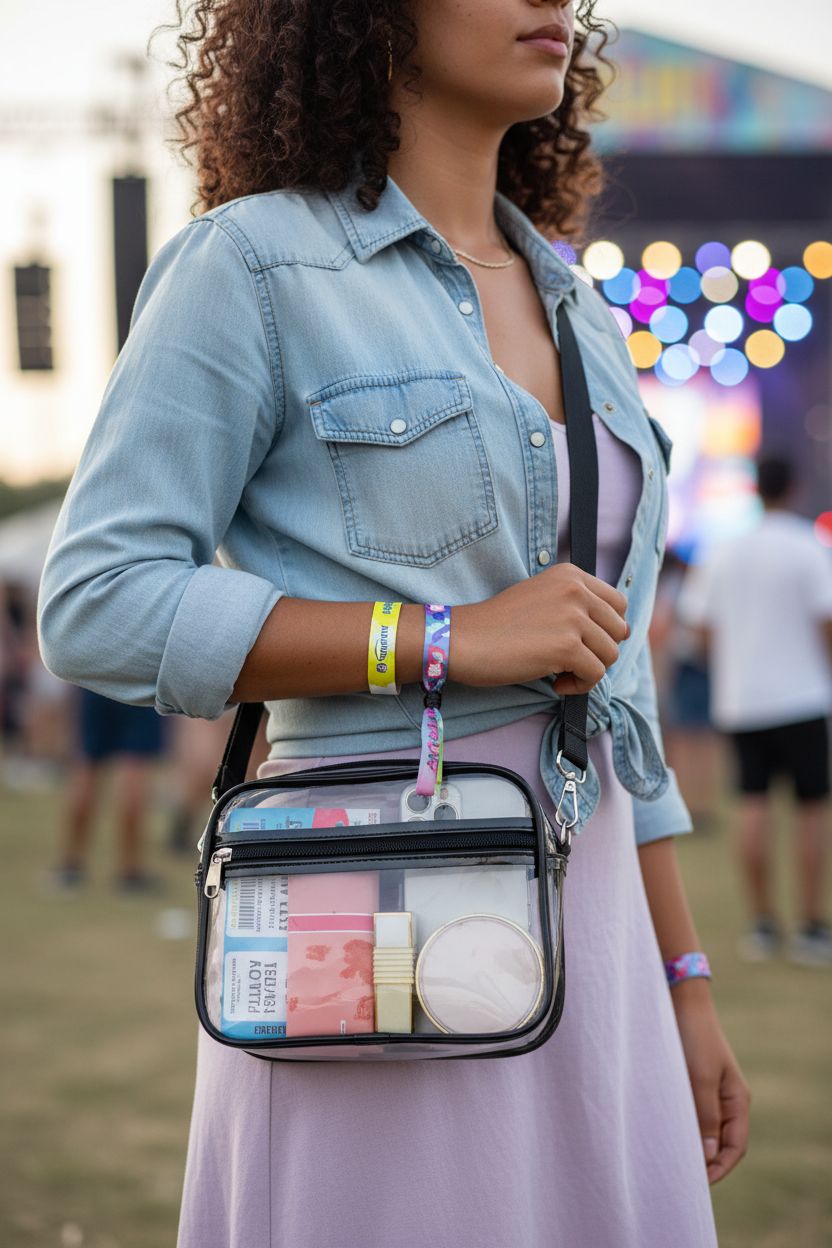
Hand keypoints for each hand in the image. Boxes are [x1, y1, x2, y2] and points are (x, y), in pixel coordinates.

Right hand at [450, 564, 629, 693]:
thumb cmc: (497, 625)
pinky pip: (595, 675)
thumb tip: (616, 630)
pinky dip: (578, 686)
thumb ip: (574, 604)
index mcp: (570, 574)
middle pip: (618, 630)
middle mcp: (575, 590)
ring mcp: (573, 618)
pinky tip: (555, 683)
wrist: (464, 639)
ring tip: (560, 673)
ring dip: (588, 670)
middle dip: (599, 651)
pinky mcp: (567, 647)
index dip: (607, 629)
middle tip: (572, 661)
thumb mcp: (541, 597)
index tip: (585, 643)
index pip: (618, 603)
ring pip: (610, 654)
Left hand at [671, 981, 750, 1183]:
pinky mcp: (688, 1082)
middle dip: (703, 1161)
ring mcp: (706, 1091)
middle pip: (718, 1141)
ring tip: (668, 1159)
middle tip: (679, 1176)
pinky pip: (687, 1112)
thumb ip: (705, 1115)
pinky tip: (661, 1132)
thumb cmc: (694, 1037)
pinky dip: (679, 1126)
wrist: (679, 1001)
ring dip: (689, 1143)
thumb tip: (709, 1155)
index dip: (719, 1167)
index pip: (735, 1146)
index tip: (698, 1182)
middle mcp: (724, 1099)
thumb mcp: (701, 1077)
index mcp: (736, 1100)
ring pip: (701, 1128)